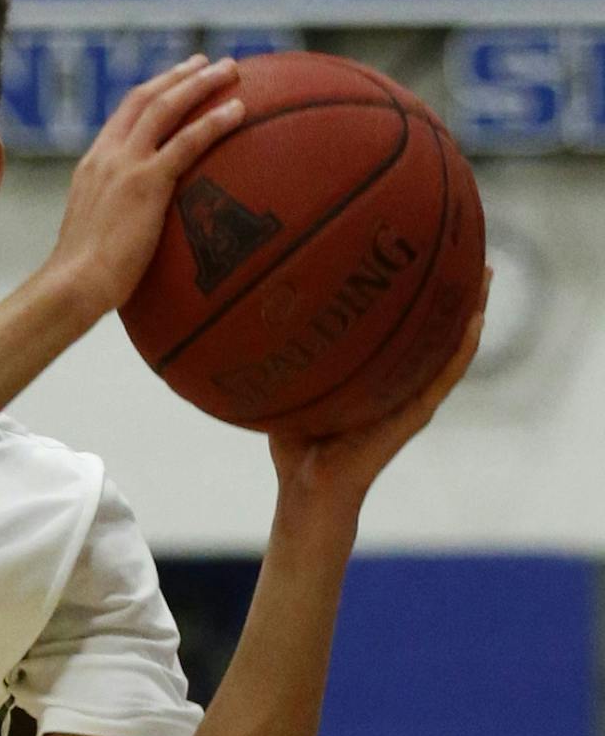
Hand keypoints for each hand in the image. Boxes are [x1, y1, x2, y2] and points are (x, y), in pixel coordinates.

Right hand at [44, 54, 245, 319]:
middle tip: (208, 63)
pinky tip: (239, 110)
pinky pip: (187, 141)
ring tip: (231, 72)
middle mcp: (106, 156)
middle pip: (145, 99)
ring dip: (200, 84)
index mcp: (92, 165)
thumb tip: (136, 230)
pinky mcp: (146, 183)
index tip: (176, 80)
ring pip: (166, 108)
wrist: (73, 283)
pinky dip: (214, 121)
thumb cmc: (83, 276)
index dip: (153, 92)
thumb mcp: (95, 233)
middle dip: (179, 76)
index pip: (123, 115)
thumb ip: (115, 217)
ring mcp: (125, 166)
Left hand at [270, 269, 490, 510]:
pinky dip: (461, 349)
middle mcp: (397, 383)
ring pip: (450, 346)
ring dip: (468, 309)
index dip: (410, 292)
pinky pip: (444, 376)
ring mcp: (410, 398)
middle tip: (463, 246)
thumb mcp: (289, 387)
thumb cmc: (295, 445)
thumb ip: (284, 357)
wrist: (307, 489)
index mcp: (372, 376)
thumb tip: (253, 314)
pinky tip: (474, 319)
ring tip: (482, 272)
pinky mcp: (415, 416)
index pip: (397, 327)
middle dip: (447, 290)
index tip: (417, 251)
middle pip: (431, 328)